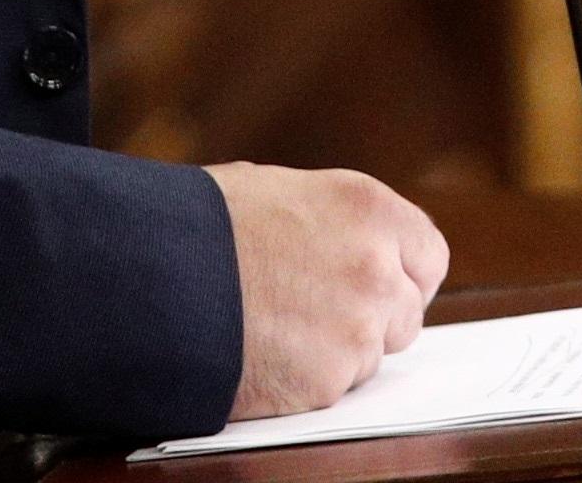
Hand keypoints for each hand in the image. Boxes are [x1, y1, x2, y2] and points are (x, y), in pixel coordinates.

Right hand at [206, 162, 450, 418]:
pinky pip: (334, 389)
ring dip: (337, 352)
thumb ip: (334, 224)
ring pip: (371, 356)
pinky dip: (304, 381)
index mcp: (369, 210)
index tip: (380, 284)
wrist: (153, 276)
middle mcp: (377, 269)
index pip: (428, 257)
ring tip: (278, 329)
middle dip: (371, 318)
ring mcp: (357, 330)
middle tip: (318, 313)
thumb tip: (347, 245)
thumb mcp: (280, 192)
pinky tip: (266, 354)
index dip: (402, 275)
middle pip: (406, 313)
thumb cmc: (202, 226)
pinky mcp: (327, 382)